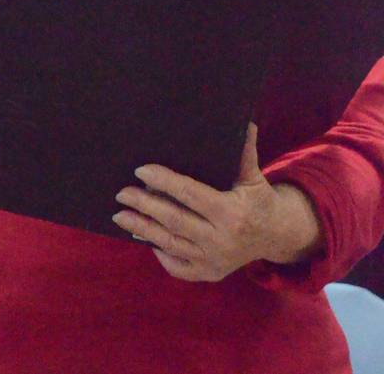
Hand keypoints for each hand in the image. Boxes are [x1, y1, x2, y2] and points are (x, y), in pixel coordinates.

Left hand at [112, 123, 324, 281]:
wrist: (278, 237)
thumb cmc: (259, 201)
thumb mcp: (254, 178)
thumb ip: (245, 154)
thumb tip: (245, 124)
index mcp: (231, 213)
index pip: (189, 194)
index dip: (163, 181)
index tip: (140, 170)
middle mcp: (221, 240)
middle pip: (174, 220)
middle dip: (145, 205)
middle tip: (122, 192)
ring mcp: (213, 261)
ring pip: (170, 243)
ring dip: (142, 229)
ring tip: (120, 215)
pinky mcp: (209, 274)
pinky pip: (178, 267)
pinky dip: (159, 253)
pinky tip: (144, 239)